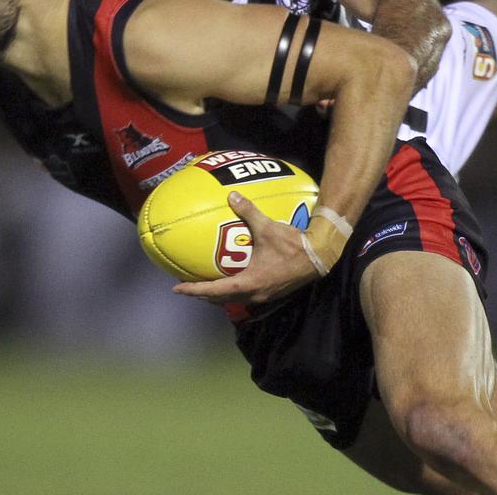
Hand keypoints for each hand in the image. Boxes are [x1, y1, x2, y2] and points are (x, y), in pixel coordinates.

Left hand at [173, 191, 319, 304]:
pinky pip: (246, 296)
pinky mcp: (272, 293)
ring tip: (207, 286)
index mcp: (249, 282)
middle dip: (203, 295)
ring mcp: (264, 296)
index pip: (214, 290)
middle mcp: (254, 294)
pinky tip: (233, 280)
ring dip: (219, 295)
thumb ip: (248, 212)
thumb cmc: (292, 244)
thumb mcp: (268, 227)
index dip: (194, 290)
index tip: (177, 289)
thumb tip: (232, 196)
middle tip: (189, 286)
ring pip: (234, 300)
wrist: (319, 256)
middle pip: (221, 300)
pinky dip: (234, 292)